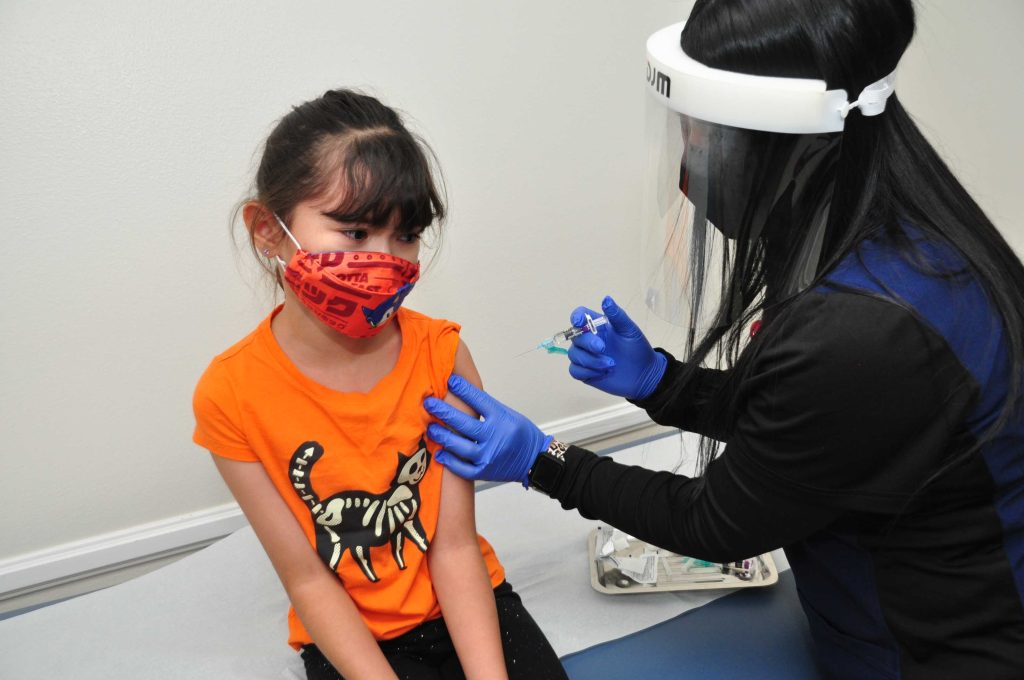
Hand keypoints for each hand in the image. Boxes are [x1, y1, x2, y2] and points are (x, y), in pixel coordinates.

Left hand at [424, 375, 551, 486]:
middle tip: (429, 403)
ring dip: (442, 436)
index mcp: (502, 419)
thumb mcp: (509, 415)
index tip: (450, 381)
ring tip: (431, 428)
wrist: (535, 460)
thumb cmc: (522, 435)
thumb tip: (462, 393)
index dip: (463, 390)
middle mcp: (495, 437)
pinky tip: (440, 454)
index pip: (480, 401)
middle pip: (464, 423)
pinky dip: (450, 461)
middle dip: (443, 412)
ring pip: (460, 446)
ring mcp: (489, 456)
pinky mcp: (484, 471)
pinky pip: (463, 468)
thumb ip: (487, 408)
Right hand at [567, 295, 666, 399]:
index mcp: (598, 326)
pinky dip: (587, 372)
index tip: (579, 322)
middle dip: (588, 343)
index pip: (580, 316)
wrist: (644, 374)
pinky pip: (575, 371)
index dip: (576, 317)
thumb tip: (606, 299)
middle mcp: (588, 340)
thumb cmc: (637, 349)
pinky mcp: (585, 373)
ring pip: (574, 354)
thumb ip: (617, 316)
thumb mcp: (630, 330)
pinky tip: (602, 373)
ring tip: (610, 364)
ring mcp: (585, 356)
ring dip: (590, 360)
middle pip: (575, 336)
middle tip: (603, 348)